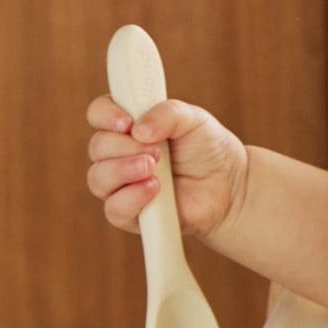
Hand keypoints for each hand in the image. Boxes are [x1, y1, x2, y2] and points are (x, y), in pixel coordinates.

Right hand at [85, 94, 246, 238]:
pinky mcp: (131, 213)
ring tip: (154, 169)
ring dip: (124, 171)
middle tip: (158, 151)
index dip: (105, 115)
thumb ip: (167, 113)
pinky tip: (155, 189)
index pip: (99, 114)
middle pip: (97, 147)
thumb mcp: (193, 119)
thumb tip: (138, 129)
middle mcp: (119, 154)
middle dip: (125, 146)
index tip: (127, 122)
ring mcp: (122, 185)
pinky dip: (131, 198)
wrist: (230, 186)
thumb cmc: (208, 149)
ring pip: (98, 178)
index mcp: (129, 126)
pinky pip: (114, 210)